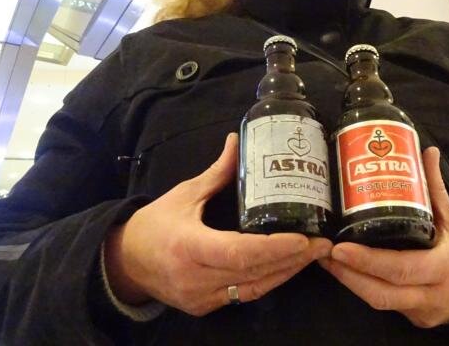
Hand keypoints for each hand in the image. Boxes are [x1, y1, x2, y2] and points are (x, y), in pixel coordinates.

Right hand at [104, 133, 331, 315]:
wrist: (125, 263)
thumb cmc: (154, 224)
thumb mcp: (184, 194)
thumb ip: (216, 173)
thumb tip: (237, 141)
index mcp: (189, 246)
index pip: (239, 252)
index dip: (274, 248)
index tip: (303, 239)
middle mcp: (196, 277)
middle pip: (254, 273)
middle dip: (293, 259)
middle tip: (324, 243)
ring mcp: (201, 297)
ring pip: (253, 289)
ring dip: (286, 272)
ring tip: (314, 254)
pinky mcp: (205, 306)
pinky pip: (244, 296)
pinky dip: (268, 281)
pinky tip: (288, 267)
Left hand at [319, 147, 448, 327]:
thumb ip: (435, 186)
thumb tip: (425, 151)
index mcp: (443, 266)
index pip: (400, 268)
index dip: (367, 261)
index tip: (340, 247)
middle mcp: (432, 295)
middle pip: (381, 293)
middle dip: (346, 274)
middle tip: (322, 251)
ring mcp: (423, 312)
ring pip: (379, 302)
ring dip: (349, 282)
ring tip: (325, 258)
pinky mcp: (416, 320)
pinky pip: (386, 305)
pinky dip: (364, 287)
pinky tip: (346, 270)